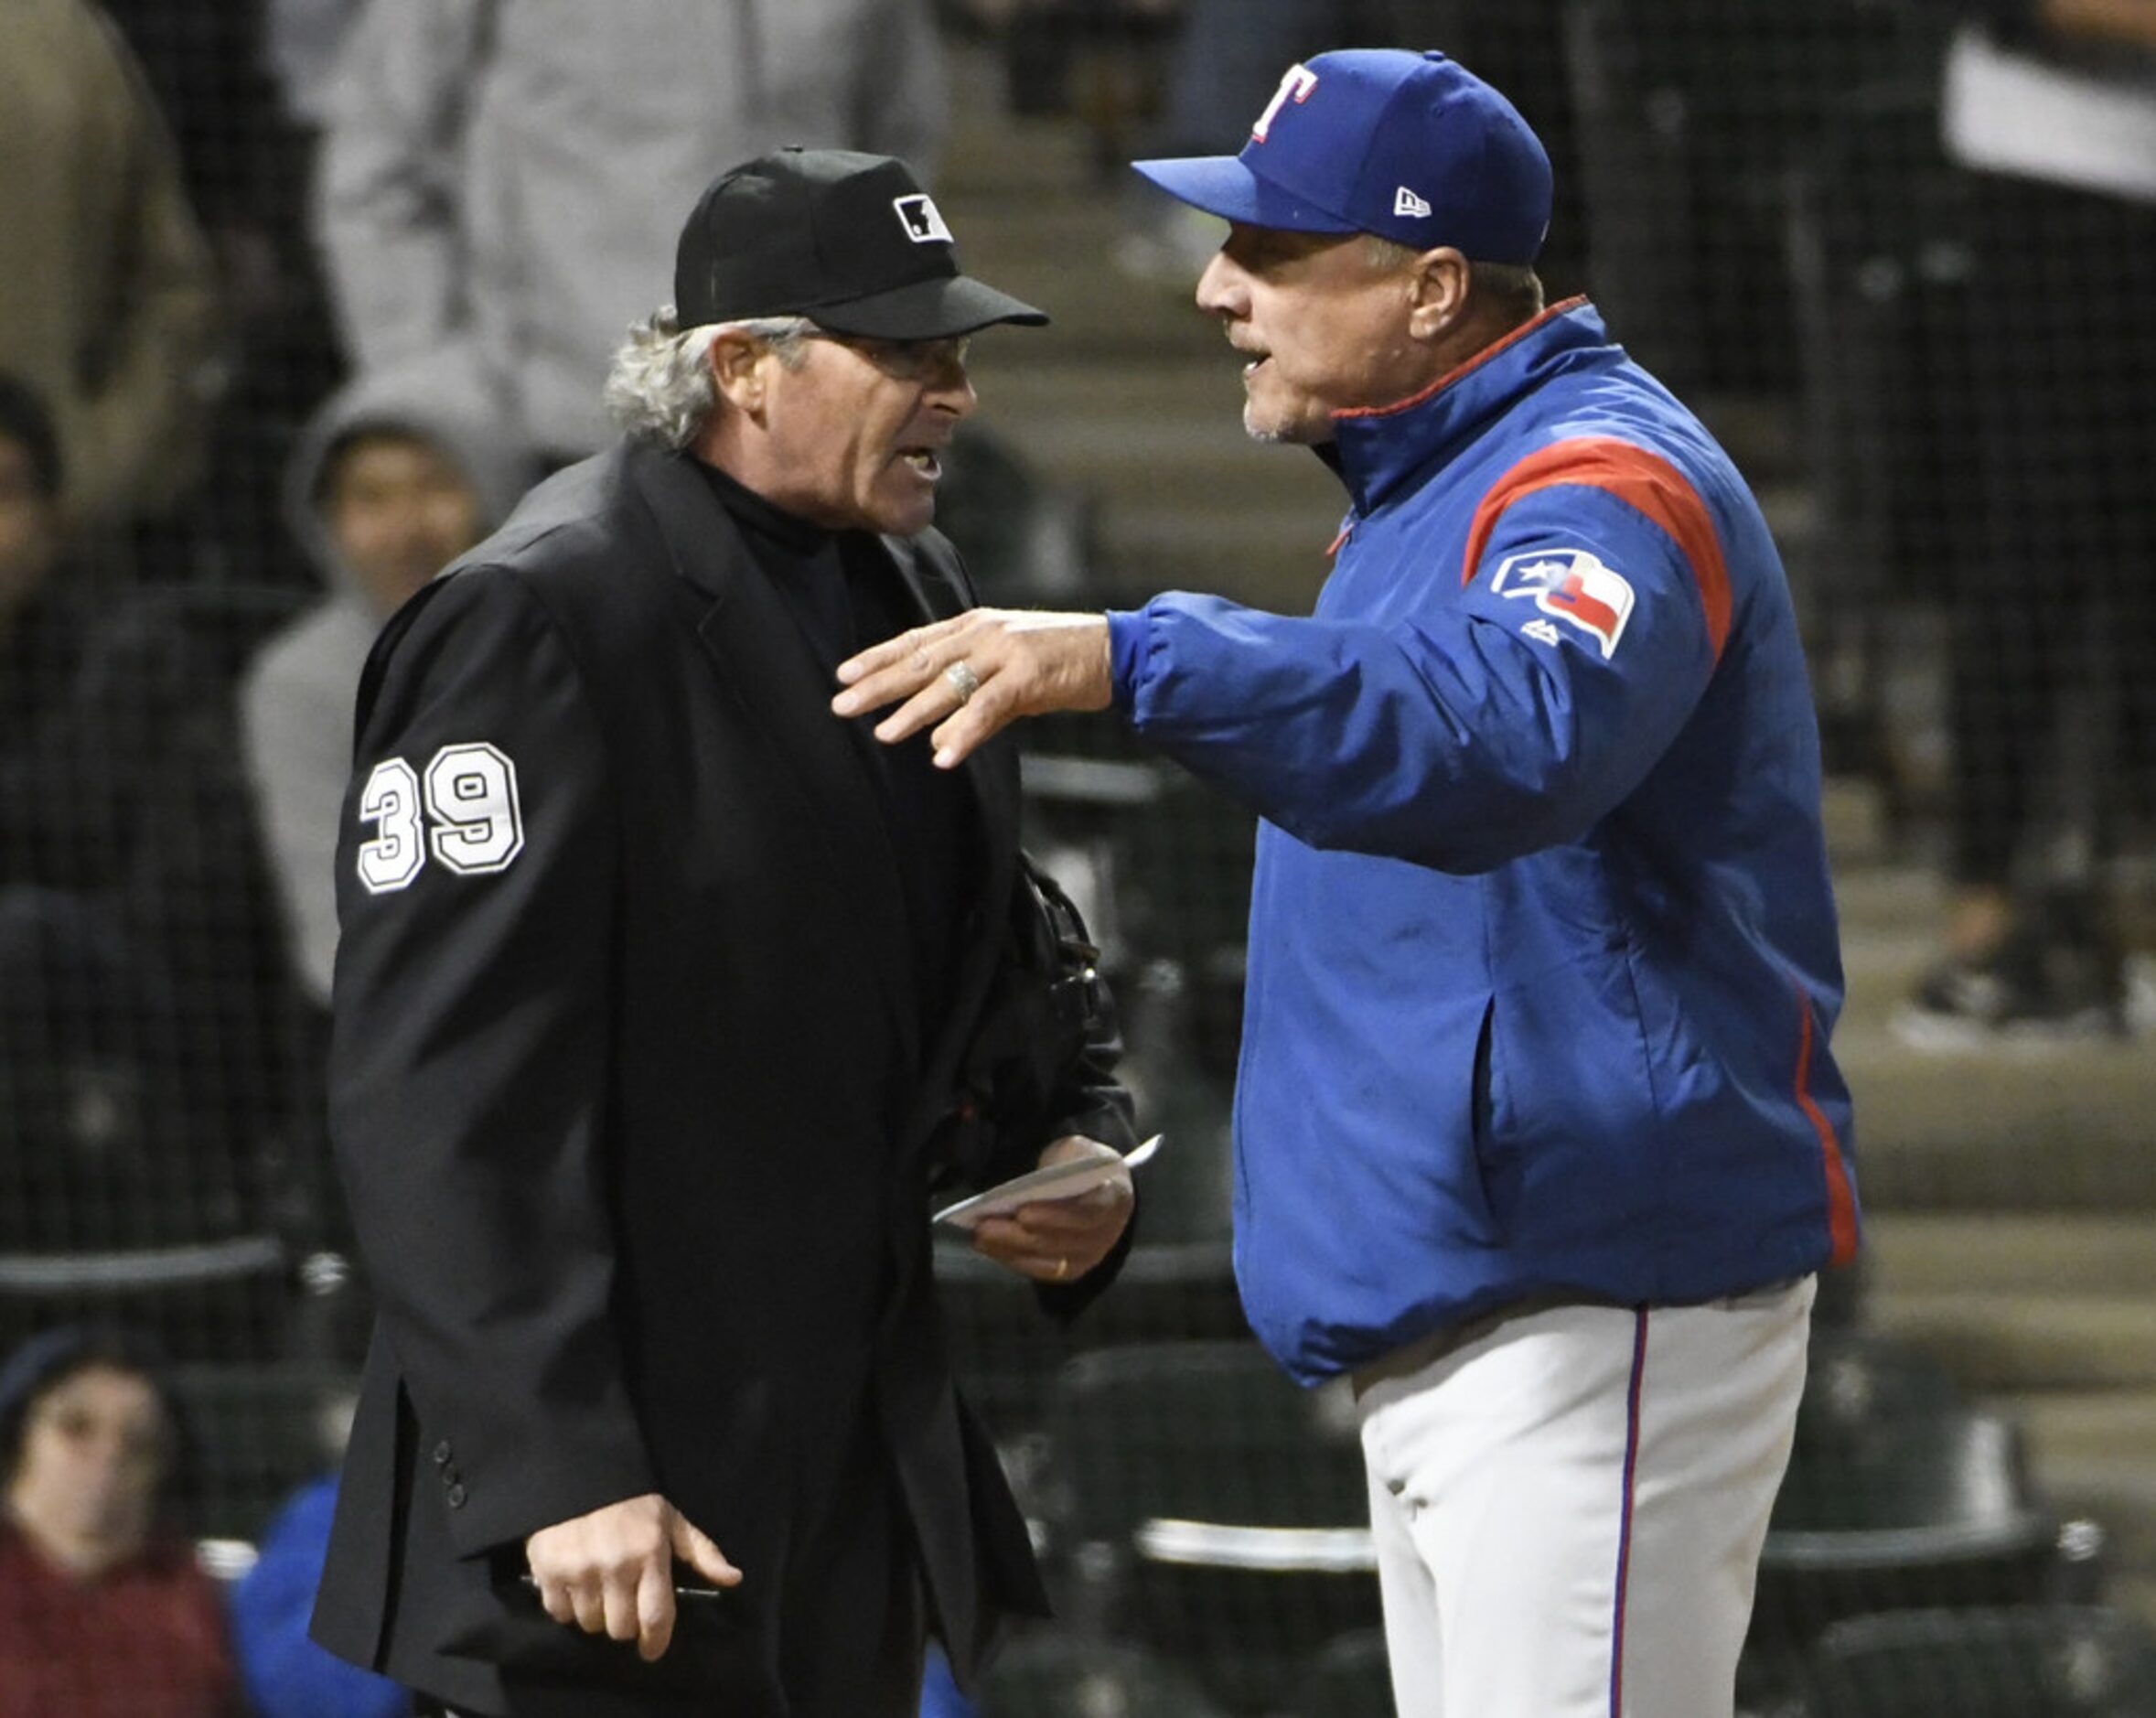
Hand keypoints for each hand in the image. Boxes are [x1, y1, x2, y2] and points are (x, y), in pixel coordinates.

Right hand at [524, 1493, 741, 1661]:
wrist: (578, 1473)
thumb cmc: (632, 1501)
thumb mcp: (671, 1519)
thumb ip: (701, 1551)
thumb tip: (733, 1578)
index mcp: (650, 1554)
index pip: (656, 1617)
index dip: (655, 1643)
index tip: (652, 1650)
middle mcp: (615, 1567)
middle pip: (621, 1629)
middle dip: (625, 1623)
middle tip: (623, 1604)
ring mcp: (579, 1571)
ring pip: (590, 1624)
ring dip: (596, 1615)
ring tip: (598, 1590)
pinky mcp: (548, 1572)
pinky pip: (559, 1613)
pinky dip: (567, 1607)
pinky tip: (574, 1586)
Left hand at [832, 609, 1112, 767]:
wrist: (1116, 652)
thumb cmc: (1061, 663)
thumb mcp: (1009, 675)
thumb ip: (972, 701)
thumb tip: (936, 735)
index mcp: (975, 626)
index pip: (915, 641)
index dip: (877, 657)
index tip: (844, 675)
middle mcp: (983, 633)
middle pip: (920, 660)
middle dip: (878, 684)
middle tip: (841, 704)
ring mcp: (1004, 652)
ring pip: (947, 684)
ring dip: (913, 711)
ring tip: (883, 733)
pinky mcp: (1027, 675)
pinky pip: (987, 707)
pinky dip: (964, 732)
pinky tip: (943, 755)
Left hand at [970, 1135, 1134, 1284]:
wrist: (1104, 1186)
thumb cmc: (1084, 1165)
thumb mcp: (1078, 1151)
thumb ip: (1062, 1163)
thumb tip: (1032, 1184)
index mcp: (1114, 1200)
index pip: (1087, 1214)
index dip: (1055, 1216)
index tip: (1022, 1212)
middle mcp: (1107, 1236)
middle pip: (1061, 1242)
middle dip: (1019, 1236)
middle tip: (984, 1225)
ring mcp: (1091, 1257)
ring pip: (1049, 1262)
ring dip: (1011, 1249)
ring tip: (980, 1235)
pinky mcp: (1072, 1269)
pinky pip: (1041, 1270)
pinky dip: (1013, 1259)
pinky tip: (989, 1246)